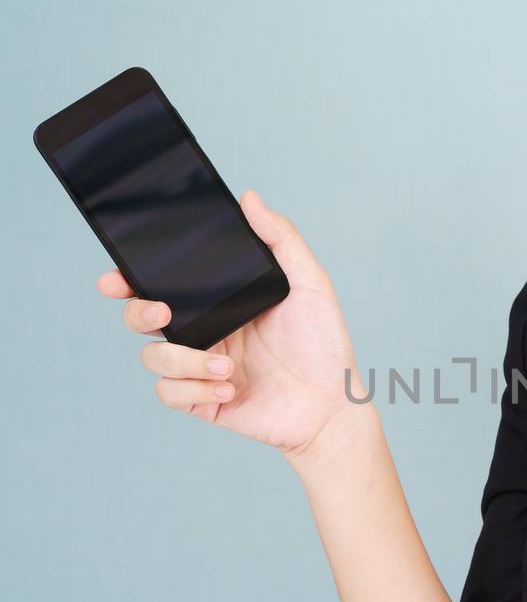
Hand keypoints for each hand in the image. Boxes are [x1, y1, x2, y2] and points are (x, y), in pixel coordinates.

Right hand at [97, 189, 370, 461]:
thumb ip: (281, 239)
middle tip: (164, 315)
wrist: (333, 402)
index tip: (117, 276)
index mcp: (218, 300)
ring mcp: (200, 367)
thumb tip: (250, 198)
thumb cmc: (323, 343)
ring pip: (154, 358)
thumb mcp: (309, 283)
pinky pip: (171, 394)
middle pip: (141, 317)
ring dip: (184, 361)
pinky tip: (229, 389)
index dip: (129, 278)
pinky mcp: (203, 401)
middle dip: (138, 313)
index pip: (162, 283)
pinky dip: (195, 390)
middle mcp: (203, 330)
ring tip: (226, 368)